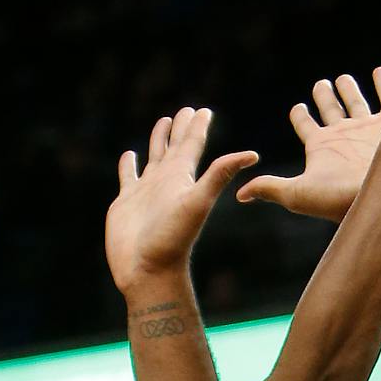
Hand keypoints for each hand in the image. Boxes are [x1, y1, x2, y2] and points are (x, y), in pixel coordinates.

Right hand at [105, 106, 258, 293]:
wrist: (148, 270)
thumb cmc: (173, 238)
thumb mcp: (198, 201)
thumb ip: (220, 175)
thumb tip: (254, 154)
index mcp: (183, 178)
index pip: (193, 145)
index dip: (198, 127)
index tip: (203, 110)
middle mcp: (167, 181)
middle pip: (175, 147)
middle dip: (180, 128)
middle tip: (186, 110)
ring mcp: (147, 191)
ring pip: (154, 158)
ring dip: (158, 141)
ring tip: (163, 122)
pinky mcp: (127, 201)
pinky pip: (128, 176)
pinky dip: (128, 165)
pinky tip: (130, 155)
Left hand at [237, 69, 380, 220]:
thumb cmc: (338, 197)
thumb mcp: (297, 193)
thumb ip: (270, 187)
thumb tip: (240, 195)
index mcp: (321, 145)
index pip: (306, 125)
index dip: (300, 116)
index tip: (297, 108)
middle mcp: (344, 135)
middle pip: (331, 109)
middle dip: (325, 96)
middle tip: (321, 84)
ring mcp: (367, 129)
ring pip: (356, 102)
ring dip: (349, 89)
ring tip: (344, 77)